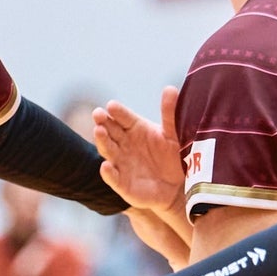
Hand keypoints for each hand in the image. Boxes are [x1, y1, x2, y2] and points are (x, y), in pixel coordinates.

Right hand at [94, 88, 184, 215]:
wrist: (179, 187)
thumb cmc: (174, 156)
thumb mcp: (174, 134)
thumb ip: (170, 113)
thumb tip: (170, 88)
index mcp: (136, 129)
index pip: (124, 118)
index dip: (118, 112)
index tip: (112, 105)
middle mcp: (125, 145)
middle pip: (110, 131)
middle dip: (103, 122)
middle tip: (97, 114)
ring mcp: (122, 164)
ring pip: (108, 151)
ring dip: (102, 141)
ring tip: (99, 131)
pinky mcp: (123, 184)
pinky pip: (114, 178)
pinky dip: (109, 173)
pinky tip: (106, 167)